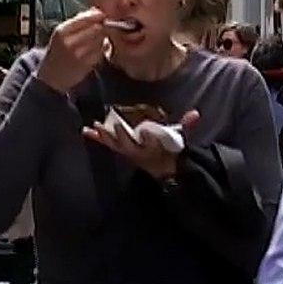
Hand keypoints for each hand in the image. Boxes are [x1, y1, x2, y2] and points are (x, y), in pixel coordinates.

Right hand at [36, 8, 107, 92]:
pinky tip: (97, 50)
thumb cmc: (58, 51)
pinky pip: (101, 53)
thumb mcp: (62, 33)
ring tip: (99, 39)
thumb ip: (78, 21)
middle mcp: (68, 42)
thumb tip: (96, 10)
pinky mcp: (85, 65)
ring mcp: (77, 55)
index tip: (103, 16)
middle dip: (103, 27)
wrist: (50, 75)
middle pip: (96, 28)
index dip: (98, 16)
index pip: (85, 18)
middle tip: (105, 27)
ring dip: (104, 39)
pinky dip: (103, 50)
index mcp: (61, 31)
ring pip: (101, 40)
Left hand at [81, 110, 199, 178]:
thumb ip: (186, 126)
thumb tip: (196, 114)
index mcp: (154, 146)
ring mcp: (128, 151)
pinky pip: (107, 144)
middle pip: (129, 144)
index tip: (145, 131)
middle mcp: (139, 150)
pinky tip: (85, 131)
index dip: (148, 138)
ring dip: (104, 136)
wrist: (162, 169)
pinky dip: (96, 138)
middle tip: (114, 125)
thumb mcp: (179, 138)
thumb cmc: (169, 149)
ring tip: (94, 127)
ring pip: (115, 145)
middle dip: (121, 136)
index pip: (152, 142)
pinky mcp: (121, 150)